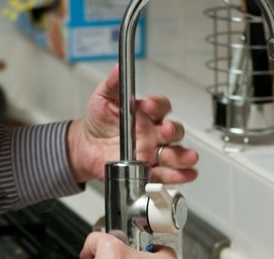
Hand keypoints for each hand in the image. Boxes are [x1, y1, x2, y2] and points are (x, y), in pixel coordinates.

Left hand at [67, 65, 198, 182]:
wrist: (86, 147)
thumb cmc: (99, 121)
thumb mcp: (103, 98)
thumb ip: (113, 84)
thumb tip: (118, 67)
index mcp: (146, 113)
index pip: (160, 106)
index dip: (156, 106)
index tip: (146, 106)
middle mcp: (154, 132)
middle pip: (173, 131)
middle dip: (172, 131)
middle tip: (165, 131)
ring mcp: (153, 152)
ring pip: (175, 153)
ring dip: (183, 156)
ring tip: (188, 157)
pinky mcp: (149, 170)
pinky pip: (167, 174)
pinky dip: (179, 175)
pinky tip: (186, 174)